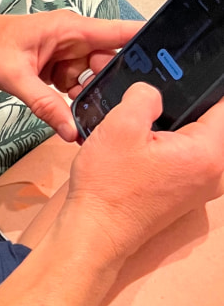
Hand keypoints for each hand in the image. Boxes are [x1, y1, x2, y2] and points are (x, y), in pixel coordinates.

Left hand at [0, 9, 138, 141]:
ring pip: (97, 77)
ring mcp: (71, 53)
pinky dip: (77, 97)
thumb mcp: (14, 76)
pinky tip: (69, 110)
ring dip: (90, 94)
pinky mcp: (63, 66)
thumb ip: (43, 104)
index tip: (169, 63)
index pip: (121, 32)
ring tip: (78, 110)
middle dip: (110, 84)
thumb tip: (70, 130)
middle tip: (101, 107)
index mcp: (72, 29)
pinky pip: (81, 83)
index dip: (147, 44)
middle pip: (112, 61)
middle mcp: (77, 39)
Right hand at [63, 83, 223, 262]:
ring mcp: (201, 185)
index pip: (222, 106)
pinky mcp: (185, 192)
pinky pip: (186, 156)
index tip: (179, 75)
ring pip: (195, 138)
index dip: (202, 84)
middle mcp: (214, 173)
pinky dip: (167, 144)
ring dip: (172, 125)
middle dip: (182, 104)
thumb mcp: (120, 125)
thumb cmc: (108, 186)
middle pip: (210, 122)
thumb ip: (144, 96)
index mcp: (206, 154)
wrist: (95, 231)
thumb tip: (153, 90)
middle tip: (150, 101)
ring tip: (142, 122)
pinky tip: (141, 142)